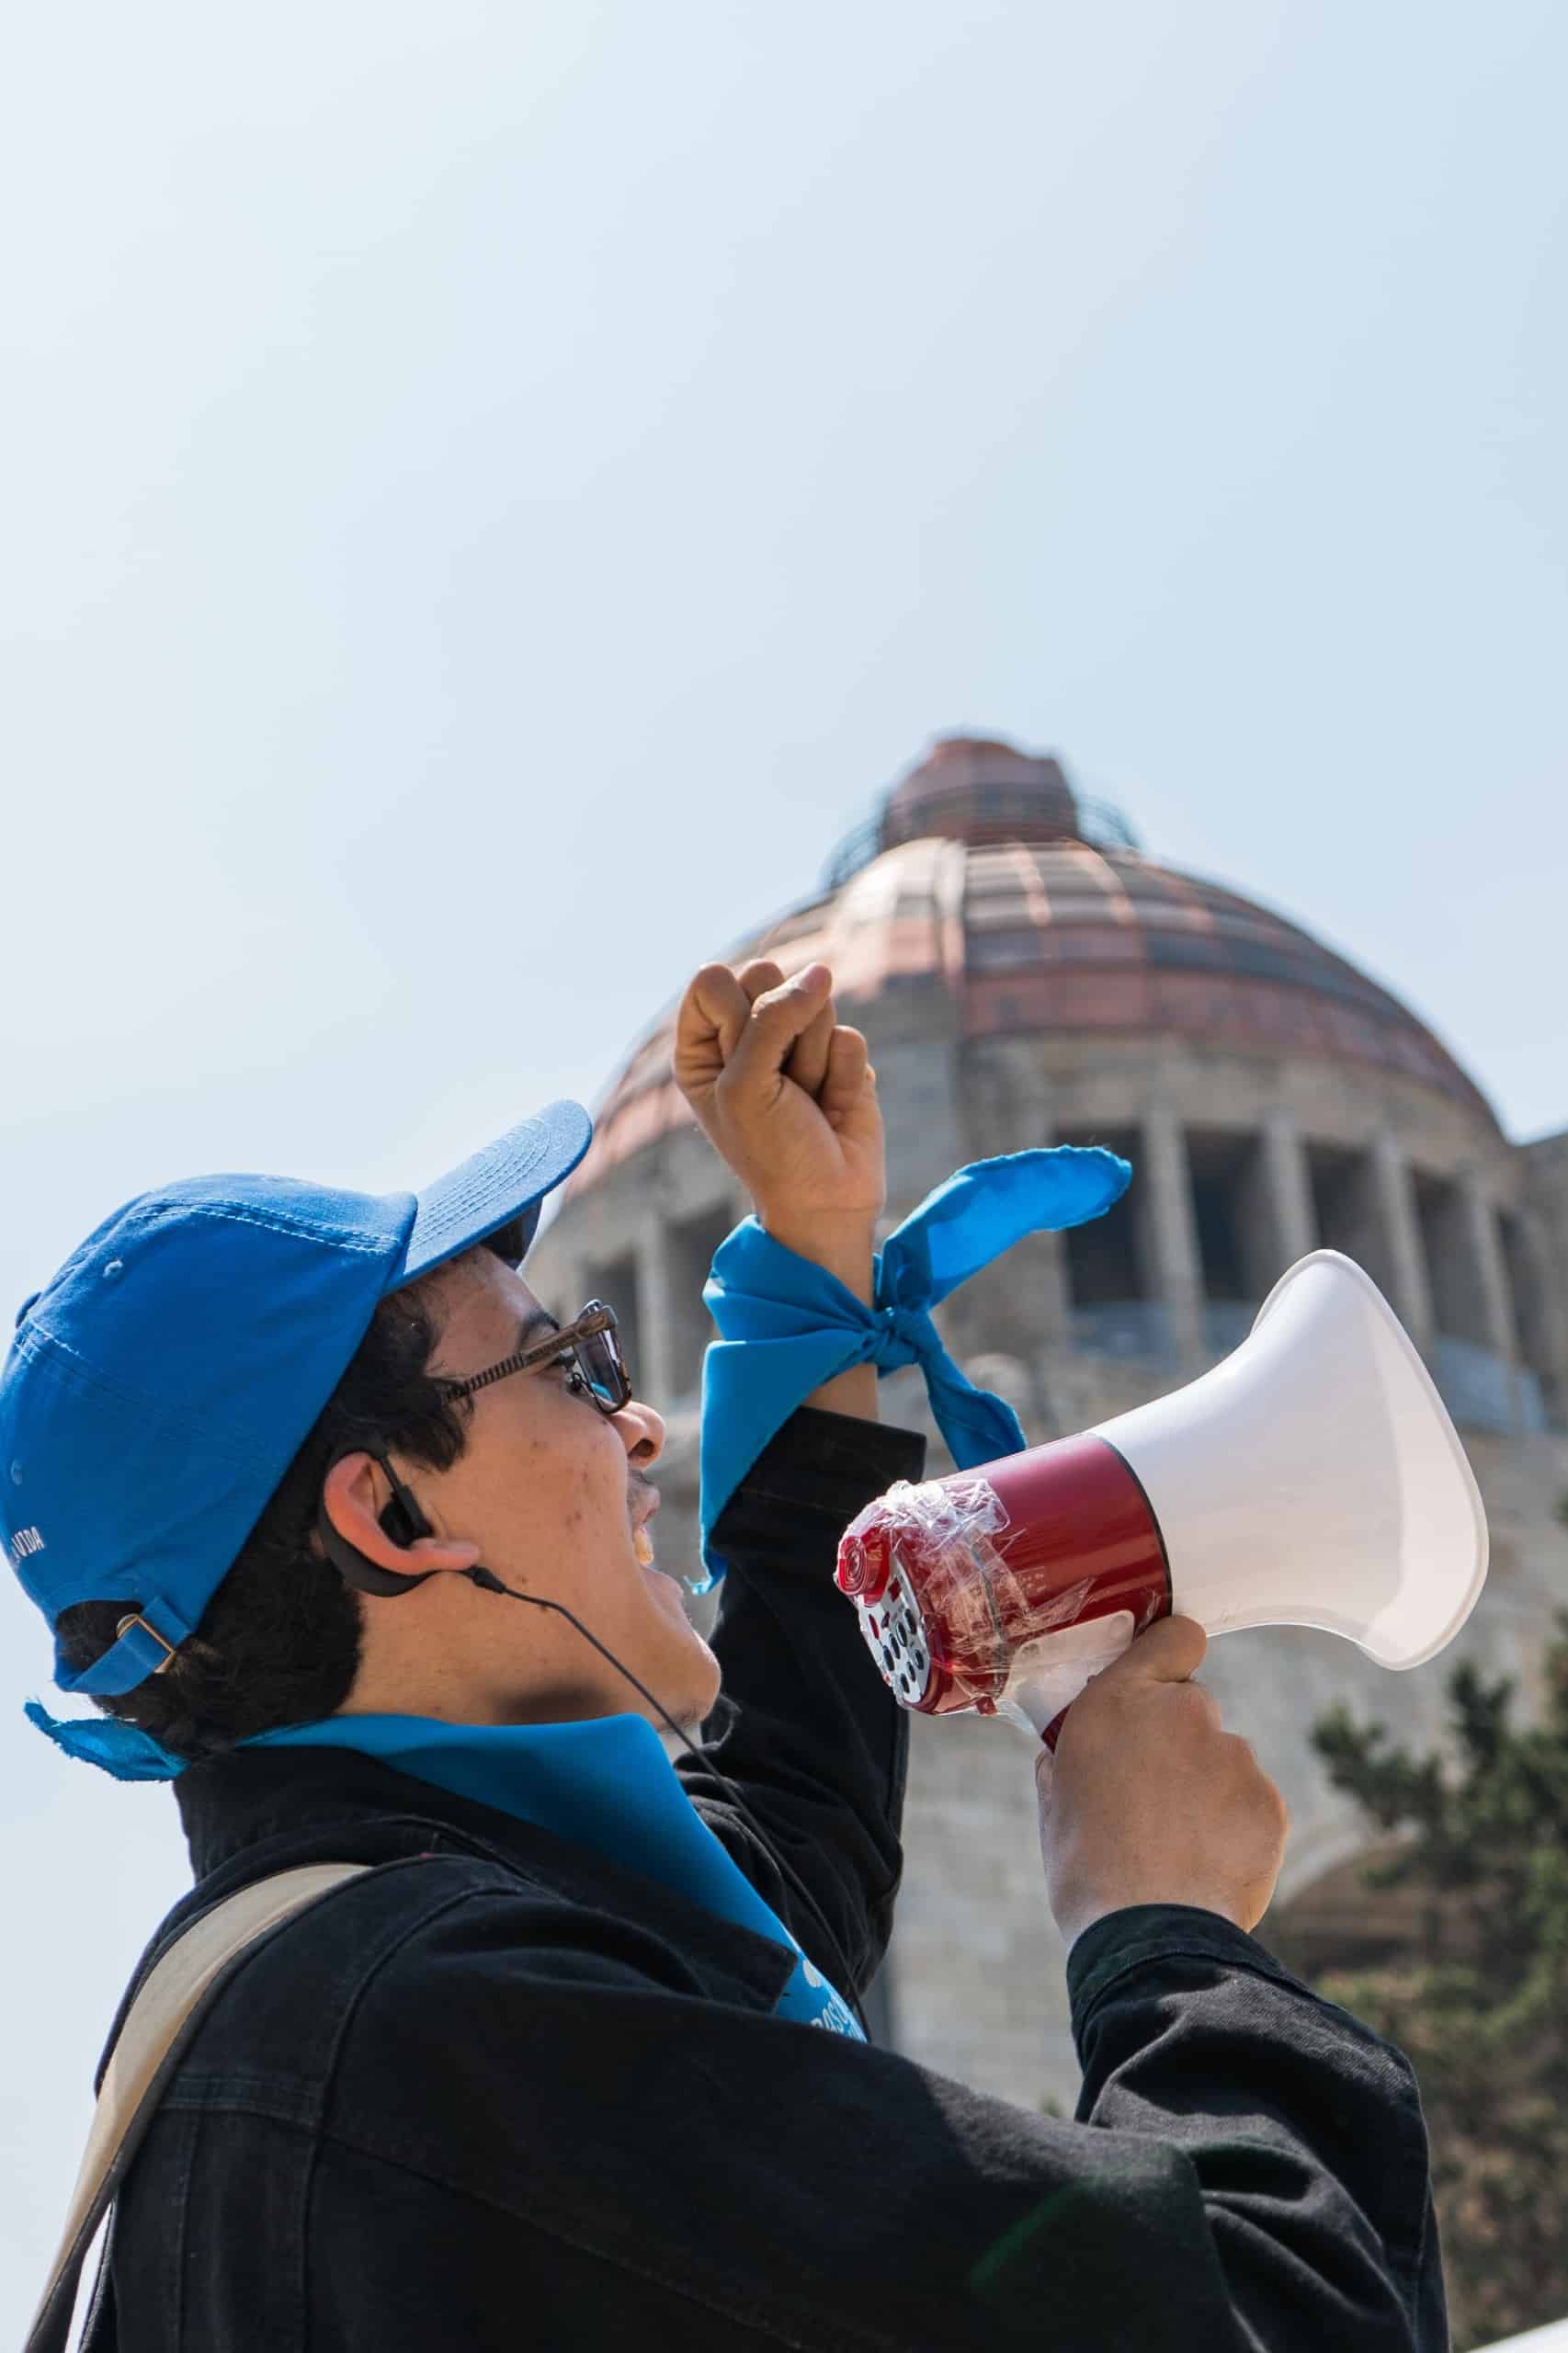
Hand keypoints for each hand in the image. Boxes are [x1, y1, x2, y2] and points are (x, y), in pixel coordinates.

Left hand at [673, 960, 886, 1265]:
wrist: (827, 1200)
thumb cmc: (771, 1150)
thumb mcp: (748, 1085)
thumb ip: (773, 1017)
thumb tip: (821, 971)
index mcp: (701, 1044)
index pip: (713, 980)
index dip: (734, 1016)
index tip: (739, 1065)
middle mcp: (744, 1036)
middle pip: (766, 978)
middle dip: (779, 1033)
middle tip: (777, 1086)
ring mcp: (794, 1042)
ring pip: (815, 1003)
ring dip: (812, 1061)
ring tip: (805, 1101)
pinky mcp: (838, 1056)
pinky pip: (850, 1037)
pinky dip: (844, 1077)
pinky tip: (833, 1108)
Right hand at [1037, 1616, 1288, 1948]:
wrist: (1146, 1936)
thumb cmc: (1086, 1868)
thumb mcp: (1053, 1798)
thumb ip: (1069, 1756)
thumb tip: (1065, 1754)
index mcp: (1120, 1701)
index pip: (1175, 1637)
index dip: (1172, 1655)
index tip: (1164, 1683)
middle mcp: (1183, 1712)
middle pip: (1194, 1710)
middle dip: (1179, 1742)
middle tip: (1153, 1795)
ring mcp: (1233, 1756)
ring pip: (1225, 1761)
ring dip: (1208, 1789)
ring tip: (1177, 1845)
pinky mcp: (1270, 1802)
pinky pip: (1253, 1803)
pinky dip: (1236, 1827)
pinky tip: (1206, 1864)